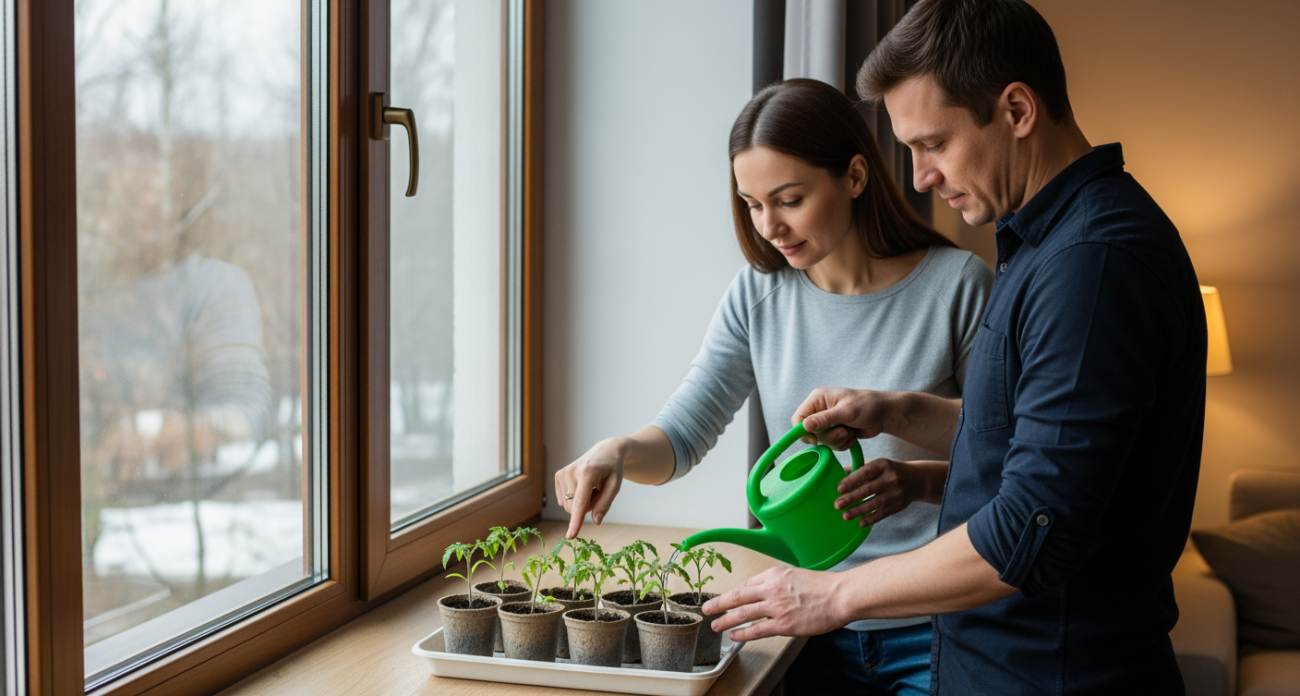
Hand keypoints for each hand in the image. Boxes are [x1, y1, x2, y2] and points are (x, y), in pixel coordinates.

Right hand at [554, 438, 625, 537]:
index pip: (581, 503)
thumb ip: (605, 504)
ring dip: (581, 502)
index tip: (570, 536)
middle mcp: (571, 472)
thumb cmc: (613, 469)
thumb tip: (596, 521)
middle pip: (574, 508)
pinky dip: (574, 497)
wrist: (605, 451)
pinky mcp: (558, 475)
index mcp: (587, 474)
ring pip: (568, 506)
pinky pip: (564, 500)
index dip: (576, 521)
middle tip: (598, 492)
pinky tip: (582, 485)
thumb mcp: (615, 486)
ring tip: (591, 487)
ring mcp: (563, 473)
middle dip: (587, 507)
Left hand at [702, 566, 848, 640]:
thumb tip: (766, 590)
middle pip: (737, 596)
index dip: (732, 593)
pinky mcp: (783, 624)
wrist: (840, 595)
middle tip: (708, 608)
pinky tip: (735, 636)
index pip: (746, 584)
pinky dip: (743, 633)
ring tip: (716, 625)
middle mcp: (771, 589)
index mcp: (774, 574)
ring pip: (743, 613)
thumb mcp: (795, 574)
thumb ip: (778, 582)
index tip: (725, 598)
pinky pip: (757, 630)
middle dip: (719, 603)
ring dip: (726, 620)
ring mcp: (776, 607)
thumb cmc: (823, 586)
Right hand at [792, 388, 899, 449]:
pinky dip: (843, 444)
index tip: (815, 439)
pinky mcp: (836, 432)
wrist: (885, 414)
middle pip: (810, 433)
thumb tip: (804, 426)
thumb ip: (824, 419)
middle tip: (844, 431)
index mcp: (817, 399)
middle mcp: (820, 410)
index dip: (803, 431)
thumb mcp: (846, 411)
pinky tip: (853, 435)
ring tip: (850, 432)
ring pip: (822, 441)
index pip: (798, 418)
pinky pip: (832, 445)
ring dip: (837, 440)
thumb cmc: (867, 405)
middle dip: (828, 437)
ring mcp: (828, 422)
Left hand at [835, 458, 946, 526]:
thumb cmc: (890, 471)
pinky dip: (871, 519)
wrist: (917, 480)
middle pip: (868, 489)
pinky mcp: (898, 506)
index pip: (865, 472)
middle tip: (837, 505)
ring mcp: (895, 493)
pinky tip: (860, 523)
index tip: (839, 489)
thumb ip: (859, 468)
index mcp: (882, 465)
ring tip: (845, 516)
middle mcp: (890, 478)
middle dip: (851, 498)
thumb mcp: (878, 464)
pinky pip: (882, 513)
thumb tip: (837, 472)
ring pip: (874, 504)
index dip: (851, 480)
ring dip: (859, 511)